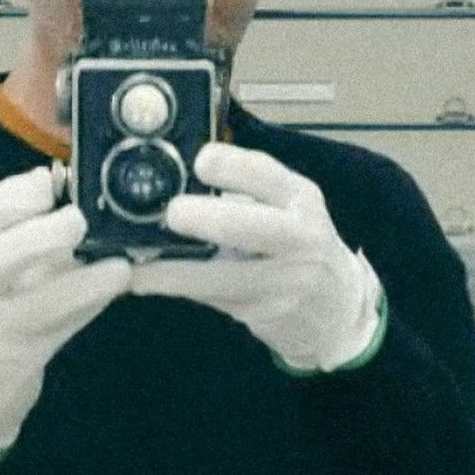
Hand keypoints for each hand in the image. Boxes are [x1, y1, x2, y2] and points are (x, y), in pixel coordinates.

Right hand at [0, 165, 133, 462]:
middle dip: (35, 236)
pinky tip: (118, 288)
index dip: (10, 196)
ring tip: (118, 266)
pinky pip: (57, 334)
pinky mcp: (21, 358)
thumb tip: (84, 184)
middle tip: (78, 220)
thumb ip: (32, 225)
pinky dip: (89, 309)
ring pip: (30, 307)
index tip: (47, 181)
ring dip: (77, 285)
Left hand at [127, 143, 388, 374]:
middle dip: (208, 219)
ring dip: (174, 271)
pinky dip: (175, 288)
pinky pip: (211, 298)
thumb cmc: (299, 244)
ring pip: (223, 276)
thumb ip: (246, 189)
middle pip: (250, 227)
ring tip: (135, 266)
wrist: (338, 310)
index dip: (233, 167)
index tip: (200, 161)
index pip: (268, 176)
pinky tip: (143, 281)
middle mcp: (296, 238)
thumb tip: (178, 173)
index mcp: (299, 199)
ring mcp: (282, 281)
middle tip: (171, 213)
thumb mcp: (289, 207)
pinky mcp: (263, 312)